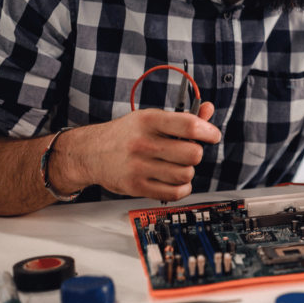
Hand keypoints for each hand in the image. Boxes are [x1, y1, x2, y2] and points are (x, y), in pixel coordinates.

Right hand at [55, 103, 220, 200]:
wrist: (90, 152)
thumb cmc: (126, 134)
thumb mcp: (151, 118)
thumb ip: (182, 116)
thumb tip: (208, 109)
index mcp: (149, 121)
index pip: (189, 126)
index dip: (208, 132)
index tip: (212, 136)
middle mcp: (143, 143)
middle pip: (192, 154)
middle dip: (196, 154)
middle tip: (187, 152)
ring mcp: (138, 167)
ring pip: (185, 175)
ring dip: (187, 171)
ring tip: (176, 166)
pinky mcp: (136, 187)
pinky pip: (174, 193)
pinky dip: (182, 188)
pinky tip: (176, 181)